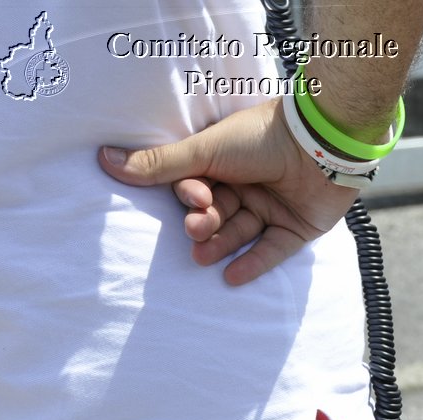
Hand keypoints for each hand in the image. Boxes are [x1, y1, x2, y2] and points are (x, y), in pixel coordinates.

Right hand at [98, 100, 359, 285]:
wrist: (319, 144)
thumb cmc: (260, 138)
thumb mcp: (204, 151)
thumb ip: (159, 164)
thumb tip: (104, 159)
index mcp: (225, 163)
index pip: (196, 187)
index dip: (191, 197)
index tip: (195, 198)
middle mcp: (248, 185)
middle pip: (217, 214)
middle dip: (204, 225)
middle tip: (198, 228)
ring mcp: (274, 207)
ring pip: (241, 233)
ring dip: (221, 245)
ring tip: (203, 255)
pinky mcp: (298, 228)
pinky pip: (273, 251)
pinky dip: (252, 264)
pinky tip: (230, 278)